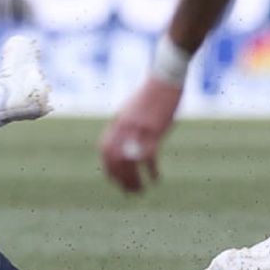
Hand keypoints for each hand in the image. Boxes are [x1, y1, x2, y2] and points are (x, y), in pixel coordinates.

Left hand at [99, 78, 181, 192]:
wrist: (165, 77)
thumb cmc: (151, 92)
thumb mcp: (132, 108)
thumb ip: (126, 124)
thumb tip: (124, 139)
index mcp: (118, 122)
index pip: (105, 150)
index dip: (108, 167)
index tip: (113, 180)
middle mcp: (123, 128)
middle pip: (115, 159)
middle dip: (120, 179)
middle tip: (129, 192)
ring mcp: (137, 130)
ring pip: (129, 162)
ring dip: (134, 180)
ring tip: (140, 191)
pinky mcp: (153, 130)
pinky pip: (148, 157)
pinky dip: (151, 171)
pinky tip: (156, 179)